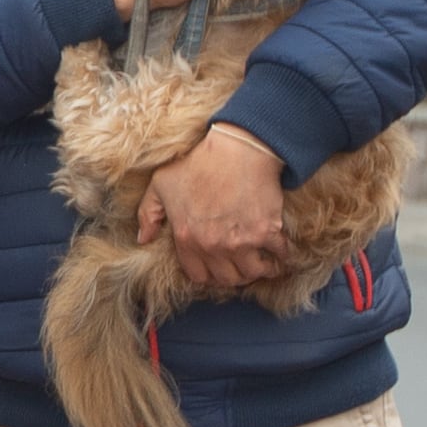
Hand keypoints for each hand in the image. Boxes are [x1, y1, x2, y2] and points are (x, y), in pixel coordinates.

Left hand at [138, 124, 290, 291]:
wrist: (237, 148)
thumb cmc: (198, 162)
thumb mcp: (161, 184)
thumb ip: (148, 214)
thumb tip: (143, 239)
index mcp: (186, 238)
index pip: (198, 275)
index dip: (208, 274)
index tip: (216, 268)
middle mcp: (213, 246)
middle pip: (227, 278)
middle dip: (233, 276)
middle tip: (240, 266)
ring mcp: (241, 241)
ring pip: (251, 273)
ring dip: (258, 271)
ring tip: (262, 264)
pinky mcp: (266, 231)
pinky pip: (278, 255)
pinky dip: (282, 257)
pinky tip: (281, 254)